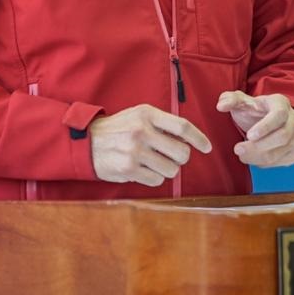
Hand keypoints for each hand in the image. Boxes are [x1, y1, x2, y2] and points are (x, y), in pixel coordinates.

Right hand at [89, 104, 211, 186]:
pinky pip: (157, 180)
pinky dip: (153, 177)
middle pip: (182, 152)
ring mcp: (135, 151)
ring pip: (172, 169)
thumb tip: (190, 139)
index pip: (182, 127)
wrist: (86, 142)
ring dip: (166, 169)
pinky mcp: (129, 169)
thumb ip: (161, 123)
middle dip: (180, 158)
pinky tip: (142, 169)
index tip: (207, 147)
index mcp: (146, 114)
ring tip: (152, 162)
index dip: (199, 138)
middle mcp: (141, 131)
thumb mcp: (137, 116)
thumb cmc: (117, 129)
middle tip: (170, 156)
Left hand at [215, 91, 293, 166]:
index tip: (249, 135)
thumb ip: (230, 100)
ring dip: (259, 157)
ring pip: (282, 152)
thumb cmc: (254, 110)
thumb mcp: (241, 101)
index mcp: (281, 104)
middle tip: (238, 150)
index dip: (266, 126)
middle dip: (258, 146)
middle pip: (282, 136)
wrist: (268, 121)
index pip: (279, 115)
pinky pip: (282, 162)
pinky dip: (265, 163)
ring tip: (242, 155)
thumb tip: (220, 106)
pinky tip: (254, 158)